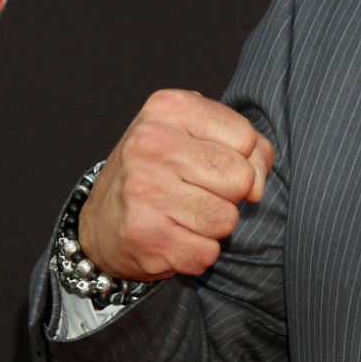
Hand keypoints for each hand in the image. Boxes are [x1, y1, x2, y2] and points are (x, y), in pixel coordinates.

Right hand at [77, 89, 274, 281]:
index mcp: (167, 108)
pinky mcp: (144, 235)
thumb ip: (247, 146)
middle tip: (194, 192)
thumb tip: (257, 183)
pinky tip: (172, 237)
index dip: (242, 159)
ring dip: (213, 226)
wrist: (102, 220)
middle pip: (240, 179)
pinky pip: (207, 253)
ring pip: (226, 219)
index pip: (246, 138)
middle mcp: (150, 143)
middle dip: (229, 195)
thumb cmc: (162, 173)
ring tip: (181, 214)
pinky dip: (197, 252)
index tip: (210, 164)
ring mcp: (144, 189)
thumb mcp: (198, 137)